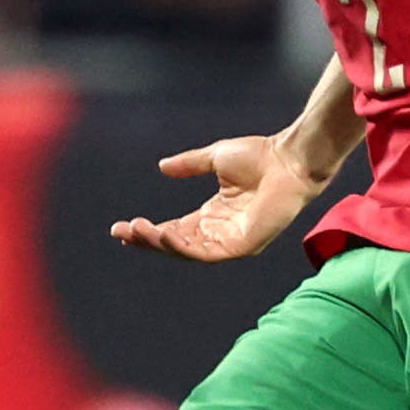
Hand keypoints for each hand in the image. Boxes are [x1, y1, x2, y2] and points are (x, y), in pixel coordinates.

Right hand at [110, 135, 327, 261]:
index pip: (176, 228)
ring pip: (188, 251)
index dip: (150, 230)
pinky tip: (164, 235)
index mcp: (214, 214)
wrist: (288, 159)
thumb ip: (189, 165)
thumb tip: (162, 166)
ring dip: (160, 243)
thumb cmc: (260, 156)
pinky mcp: (243, 246)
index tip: (123, 227)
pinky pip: (207, 253)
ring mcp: (231, 241)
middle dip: (148, 239)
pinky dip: (184, 247)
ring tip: (137, 231)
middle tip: (122, 231)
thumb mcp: (215, 158)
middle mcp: (220, 231)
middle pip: (176, 242)